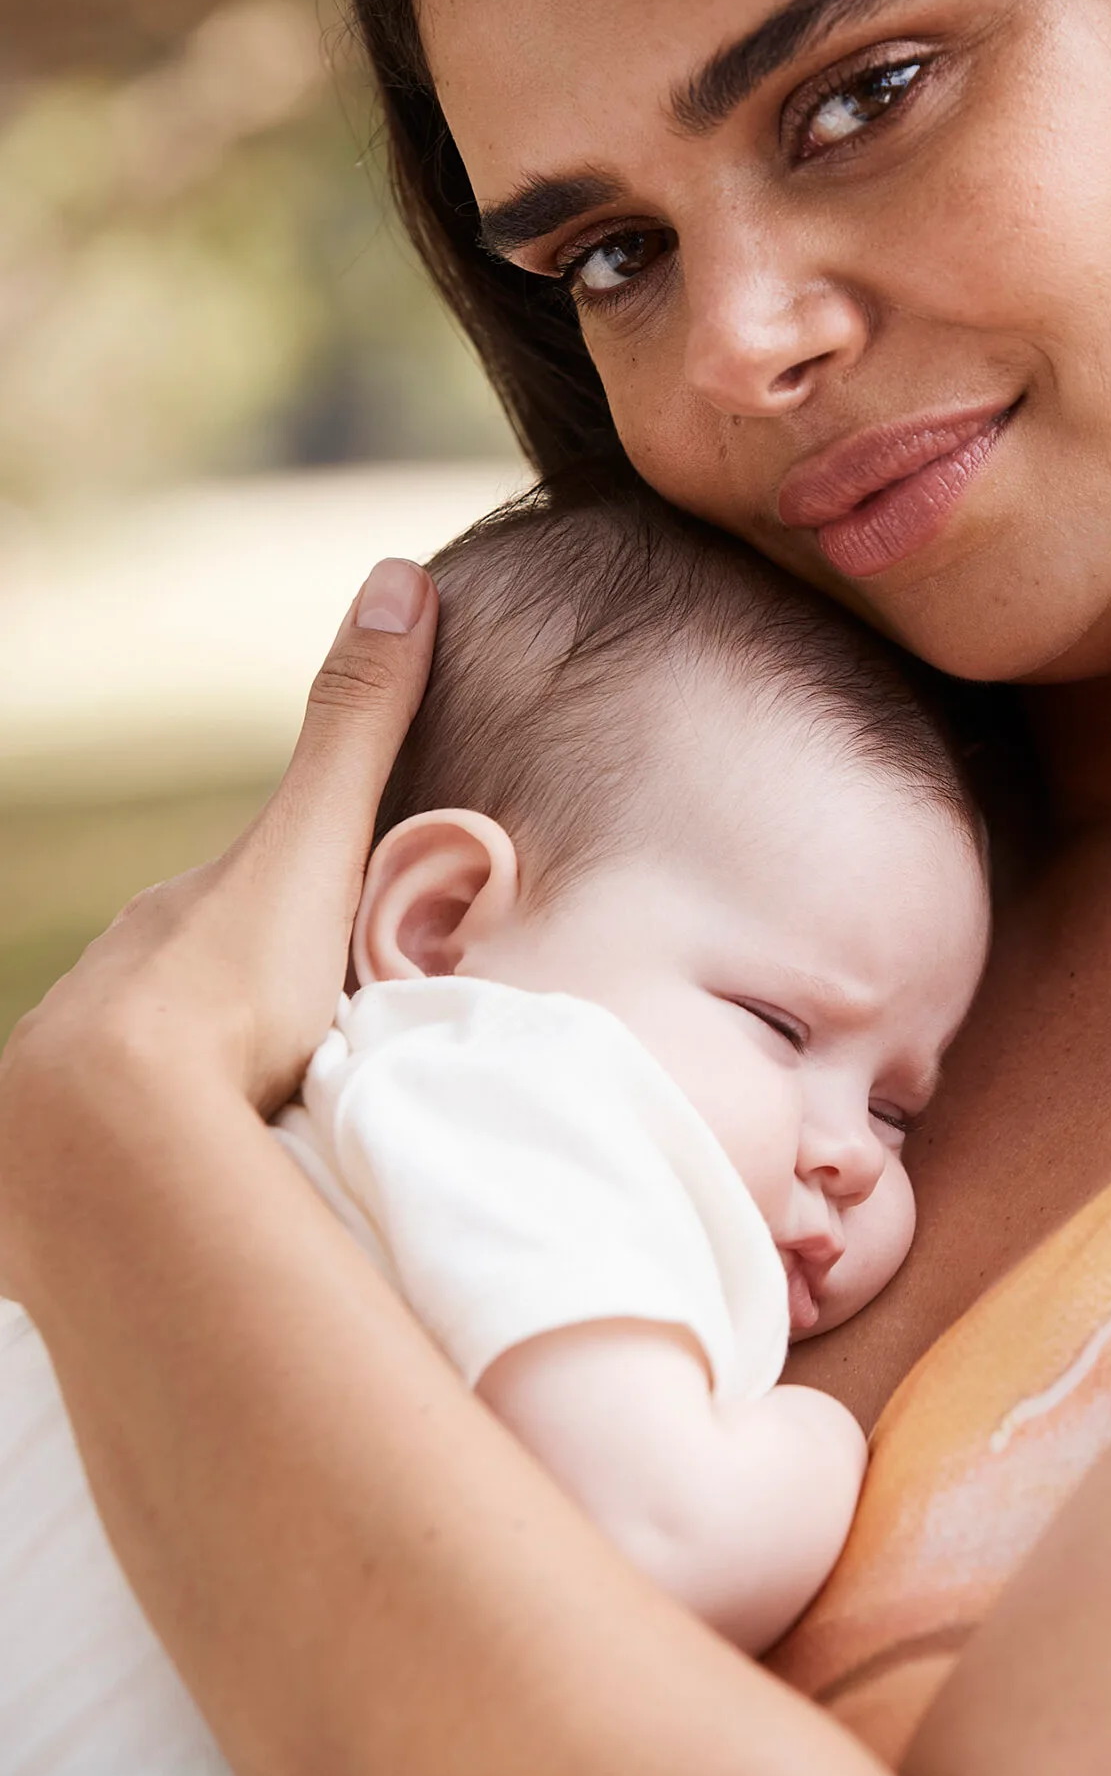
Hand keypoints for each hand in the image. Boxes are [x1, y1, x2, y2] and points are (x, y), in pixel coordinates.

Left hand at [0, 557, 436, 1295]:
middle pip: (189, 996)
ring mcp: (65, 1088)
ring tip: (261, 1148)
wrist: (116, 1140)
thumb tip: (400, 569)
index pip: (236, 915)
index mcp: (166, 924)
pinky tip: (196, 1206)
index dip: (293, 925)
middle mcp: (101, 990)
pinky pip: (115, 1171)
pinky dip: (156, 1178)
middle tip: (309, 1060)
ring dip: (202, 1105)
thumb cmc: (231, 989)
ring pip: (151, 1084)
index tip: (337, 963)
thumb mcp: (317, 847)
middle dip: (241, 1019)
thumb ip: (357, 725)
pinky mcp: (45, 1188)